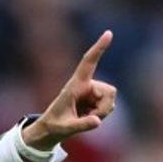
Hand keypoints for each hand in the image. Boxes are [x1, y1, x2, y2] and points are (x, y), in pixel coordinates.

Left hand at [22, 30, 116, 150]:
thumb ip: (81, 125)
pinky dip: (101, 114)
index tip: (109, 33)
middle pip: (110, 91)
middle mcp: (86, 84)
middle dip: (104, 108)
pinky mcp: (96, 99)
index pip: (88, 62)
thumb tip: (97, 121)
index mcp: (75, 85)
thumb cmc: (55, 124)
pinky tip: (88, 116)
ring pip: (110, 101)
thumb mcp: (65, 128)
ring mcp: (93, 91)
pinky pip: (109, 106)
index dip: (99, 48)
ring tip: (85, 117)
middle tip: (90, 118)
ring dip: (102, 112)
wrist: (52, 128)